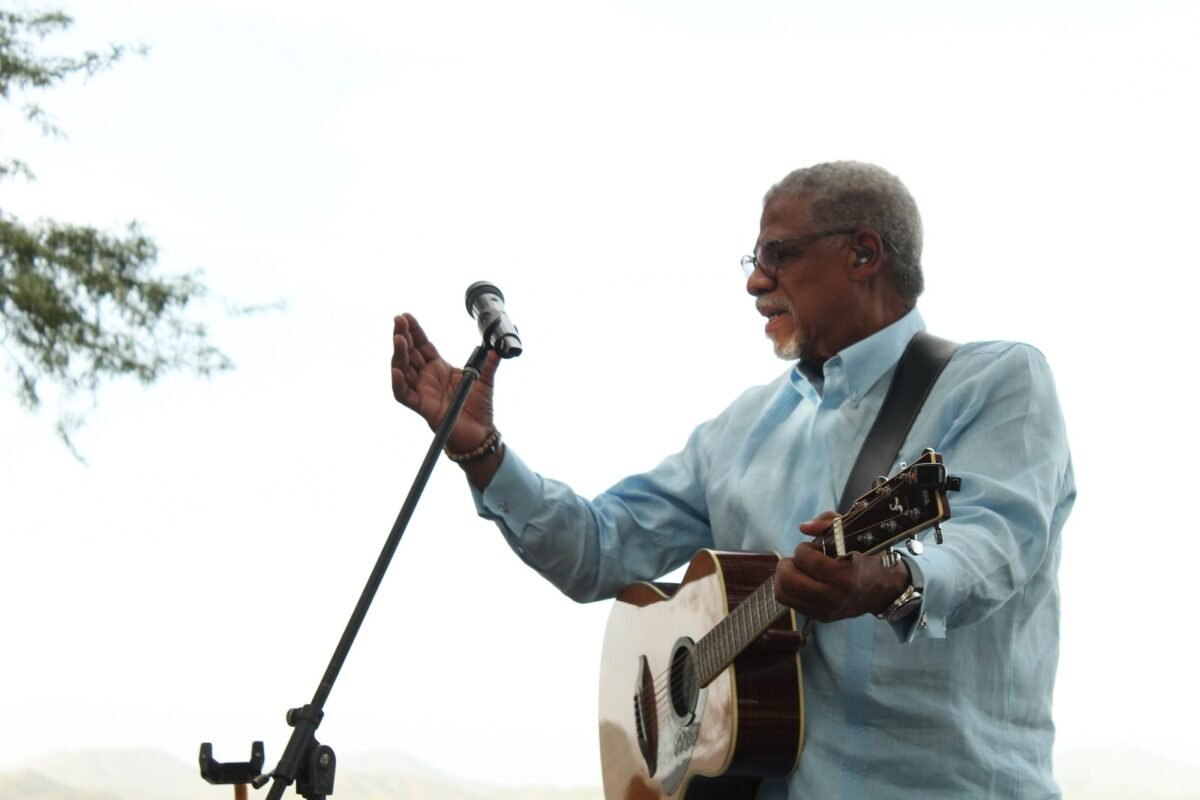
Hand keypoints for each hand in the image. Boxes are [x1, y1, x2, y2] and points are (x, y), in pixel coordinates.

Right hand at [391, 313, 500, 453]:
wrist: (480, 432)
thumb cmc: (479, 408)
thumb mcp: (485, 379)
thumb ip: (490, 362)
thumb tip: (500, 346)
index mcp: (438, 367)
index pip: (422, 344)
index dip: (414, 330)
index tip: (407, 316)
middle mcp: (426, 377)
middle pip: (409, 353)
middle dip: (403, 335)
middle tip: (399, 320)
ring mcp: (422, 391)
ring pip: (402, 370)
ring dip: (399, 354)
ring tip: (398, 339)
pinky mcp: (422, 407)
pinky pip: (404, 395)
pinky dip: (398, 384)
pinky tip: (397, 371)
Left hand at [773, 512, 909, 621]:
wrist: (884, 589)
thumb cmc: (868, 557)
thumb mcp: (855, 534)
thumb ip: (829, 523)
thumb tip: (804, 527)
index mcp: (847, 576)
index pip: (809, 561)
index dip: (803, 549)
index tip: (810, 546)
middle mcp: (835, 597)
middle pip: (789, 581)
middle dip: (787, 564)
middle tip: (797, 559)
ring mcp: (827, 610)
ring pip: (783, 594)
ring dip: (783, 577)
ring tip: (796, 569)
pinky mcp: (820, 617)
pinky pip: (789, 603)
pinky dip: (788, 589)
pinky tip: (800, 580)